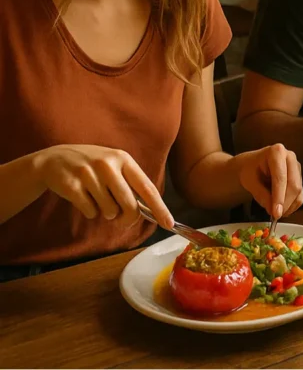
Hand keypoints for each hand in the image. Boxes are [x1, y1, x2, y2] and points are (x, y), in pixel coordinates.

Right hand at [32, 144, 173, 228]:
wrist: (55, 159)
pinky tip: (83, 198)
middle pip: (129, 204)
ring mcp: (88, 173)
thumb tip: (149, 212)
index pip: (147, 188)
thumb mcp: (114, 166)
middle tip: (122, 220)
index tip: (168, 224)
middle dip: (128, 218)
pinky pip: (90, 211)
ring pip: (109, 210)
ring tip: (97, 199)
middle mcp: (108, 164)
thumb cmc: (92, 167)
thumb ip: (130, 185)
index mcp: (124, 159)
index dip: (159, 208)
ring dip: (105, 212)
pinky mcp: (72, 185)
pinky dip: (89, 211)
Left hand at [234, 144, 302, 220]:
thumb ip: (261, 195)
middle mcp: (290, 157)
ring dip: (288, 206)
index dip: (279, 197)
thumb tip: (273, 211)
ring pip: (298, 191)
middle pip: (293, 185)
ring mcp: (297, 167)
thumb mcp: (249, 181)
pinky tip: (281, 209)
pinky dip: (292, 206)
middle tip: (275, 217)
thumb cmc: (250, 170)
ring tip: (275, 214)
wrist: (253, 165)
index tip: (276, 213)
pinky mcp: (300, 177)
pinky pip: (300, 195)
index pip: (280, 178)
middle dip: (285, 203)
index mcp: (276, 152)